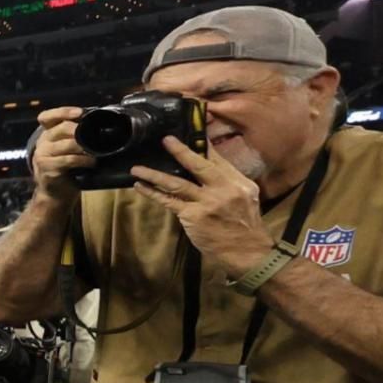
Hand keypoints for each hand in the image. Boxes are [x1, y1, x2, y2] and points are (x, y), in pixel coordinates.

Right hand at [31, 106, 92, 201]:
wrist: (55, 194)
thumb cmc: (66, 169)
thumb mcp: (68, 149)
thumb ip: (75, 136)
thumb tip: (97, 123)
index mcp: (46, 134)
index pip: (47, 117)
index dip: (63, 112)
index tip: (80, 112)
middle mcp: (42, 142)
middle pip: (62, 128)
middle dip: (81, 130)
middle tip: (96, 136)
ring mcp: (43, 156)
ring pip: (68, 144)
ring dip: (86, 147)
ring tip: (96, 152)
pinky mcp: (48, 169)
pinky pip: (69, 160)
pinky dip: (83, 160)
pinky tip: (92, 163)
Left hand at [131, 138, 273, 276]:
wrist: (246, 250)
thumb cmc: (244, 224)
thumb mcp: (245, 197)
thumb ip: (228, 182)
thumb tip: (207, 166)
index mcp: (237, 182)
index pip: (218, 159)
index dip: (203, 145)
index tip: (188, 132)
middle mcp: (223, 189)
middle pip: (198, 166)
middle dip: (180, 151)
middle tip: (165, 141)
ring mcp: (207, 202)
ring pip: (176, 183)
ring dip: (154, 175)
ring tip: (137, 169)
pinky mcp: (193, 216)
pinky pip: (169, 202)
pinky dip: (153, 194)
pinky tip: (141, 187)